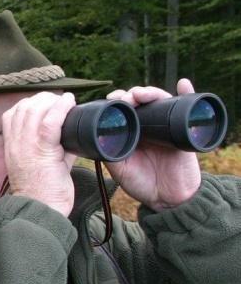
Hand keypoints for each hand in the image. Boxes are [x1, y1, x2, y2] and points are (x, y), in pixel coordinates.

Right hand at [2, 92, 77, 216]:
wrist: (40, 209)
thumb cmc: (42, 191)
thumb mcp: (39, 165)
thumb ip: (51, 148)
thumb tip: (71, 135)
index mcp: (11, 146)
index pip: (11, 114)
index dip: (29, 103)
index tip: (45, 104)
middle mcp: (16, 143)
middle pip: (23, 107)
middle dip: (42, 98)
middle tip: (59, 100)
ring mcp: (27, 146)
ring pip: (34, 110)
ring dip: (52, 101)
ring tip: (66, 102)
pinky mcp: (43, 151)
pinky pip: (50, 122)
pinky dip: (61, 108)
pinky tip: (70, 103)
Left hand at [104, 78, 201, 210]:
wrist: (166, 199)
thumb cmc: (141, 183)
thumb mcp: (119, 167)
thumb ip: (109, 152)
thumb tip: (97, 136)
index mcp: (132, 131)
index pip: (124, 108)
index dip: (117, 100)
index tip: (109, 98)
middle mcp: (149, 125)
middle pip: (142, 101)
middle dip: (132, 94)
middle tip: (124, 98)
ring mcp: (166, 126)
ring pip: (160, 101)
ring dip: (151, 92)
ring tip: (140, 94)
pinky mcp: (183, 132)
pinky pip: (187, 108)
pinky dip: (187, 93)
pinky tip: (183, 84)